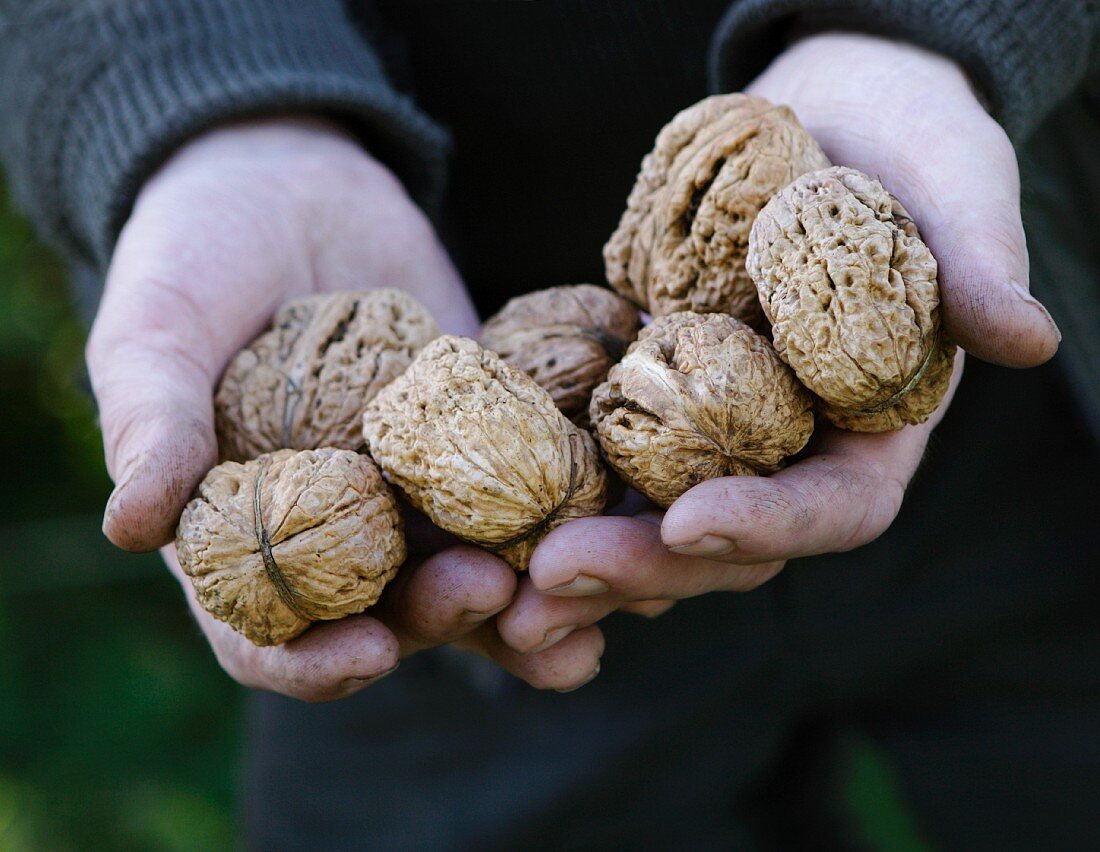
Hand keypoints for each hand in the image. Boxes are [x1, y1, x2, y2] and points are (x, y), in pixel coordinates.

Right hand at [87, 118, 601, 698]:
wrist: (287, 185)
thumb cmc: (196, 259)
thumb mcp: (156, 332)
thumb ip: (149, 421)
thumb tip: (129, 525)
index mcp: (248, 536)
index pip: (270, 634)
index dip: (312, 663)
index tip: (365, 657)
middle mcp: (344, 530)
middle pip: (396, 611)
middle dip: (450, 618)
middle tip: (497, 599)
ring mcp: (422, 488)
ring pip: (482, 562)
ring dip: (538, 595)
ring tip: (595, 605)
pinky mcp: (490, 433)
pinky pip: (538, 482)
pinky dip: (583, 508)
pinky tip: (638, 521)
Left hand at [496, 32, 1059, 655]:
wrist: (827, 114)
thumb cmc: (908, 147)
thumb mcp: (952, 190)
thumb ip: (975, 267)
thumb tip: (1027, 338)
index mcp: (872, 432)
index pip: (833, 509)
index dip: (771, 524)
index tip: (693, 522)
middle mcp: (786, 450)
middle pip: (720, 540)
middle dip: (642, 565)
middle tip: (552, 579)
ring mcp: (708, 430)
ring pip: (643, 518)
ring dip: (573, 556)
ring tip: (498, 586)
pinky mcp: (643, 391)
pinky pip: (589, 452)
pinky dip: (536, 484)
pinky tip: (471, 505)